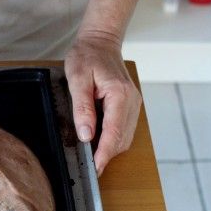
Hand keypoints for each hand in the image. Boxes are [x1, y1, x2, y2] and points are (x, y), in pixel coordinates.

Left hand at [64, 31, 141, 175]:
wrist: (100, 41)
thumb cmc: (87, 56)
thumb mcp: (77, 79)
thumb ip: (82, 107)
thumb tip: (86, 135)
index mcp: (120, 95)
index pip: (114, 132)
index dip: (104, 153)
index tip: (95, 169)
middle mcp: (132, 101)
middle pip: (122, 138)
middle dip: (106, 155)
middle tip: (89, 168)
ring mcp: (133, 104)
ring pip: (124, 136)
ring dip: (109, 148)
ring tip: (91, 157)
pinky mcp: (129, 105)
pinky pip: (123, 129)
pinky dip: (112, 139)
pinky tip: (97, 141)